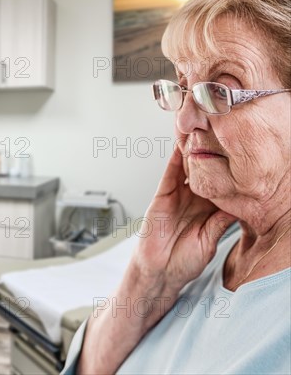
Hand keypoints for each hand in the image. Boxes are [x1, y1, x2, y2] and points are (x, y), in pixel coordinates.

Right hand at [133, 146, 236, 292]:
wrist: (160, 271)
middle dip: (213, 153)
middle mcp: (195, 199)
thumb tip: (239, 204)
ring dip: (194, 150)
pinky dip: (176, 159)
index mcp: (210, 209)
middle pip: (206, 170)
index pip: (223, 183)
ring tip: (203, 132)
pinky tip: (182, 144)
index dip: (231, 170)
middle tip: (222, 135)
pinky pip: (170, 174)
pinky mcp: (163, 196)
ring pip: (189, 167)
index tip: (243, 155)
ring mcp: (179, 196)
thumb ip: (221, 221)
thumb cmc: (184, 261)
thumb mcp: (210, 239)